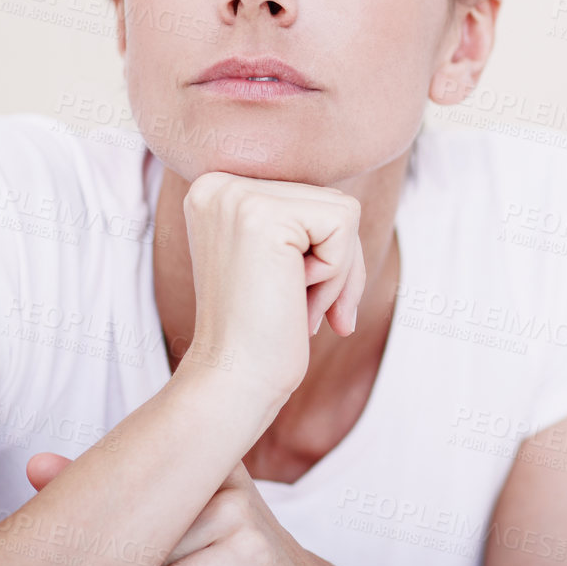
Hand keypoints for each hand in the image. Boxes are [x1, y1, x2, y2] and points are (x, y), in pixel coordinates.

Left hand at [26, 453, 403, 565]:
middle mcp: (223, 475)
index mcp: (205, 456)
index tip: (36, 471)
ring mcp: (237, 512)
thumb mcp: (175, 521)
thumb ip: (124, 496)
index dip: (85, 474)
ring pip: (149, 556)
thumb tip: (38, 464)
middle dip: (114, 554)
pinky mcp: (247, 553)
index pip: (136, 459)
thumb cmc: (222, 557)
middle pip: (137, 516)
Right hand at [179, 173, 366, 406]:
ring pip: (342, 211)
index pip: (310, 197)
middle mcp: (218, 183)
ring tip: (292, 303)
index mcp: (216, 191)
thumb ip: (302, 219)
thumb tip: (350, 195)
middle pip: (329, 200)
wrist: (234, 382)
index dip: (321, 254)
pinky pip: (344, 224)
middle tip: (292, 306)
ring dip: (335, 272)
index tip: (287, 296)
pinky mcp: (262, 213)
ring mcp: (236, 195)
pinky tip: (295, 299)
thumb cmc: (264, 331)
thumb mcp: (279, 260)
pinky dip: (336, 273)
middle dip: (334, 263)